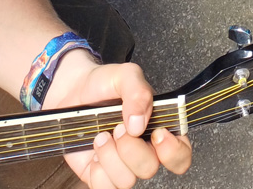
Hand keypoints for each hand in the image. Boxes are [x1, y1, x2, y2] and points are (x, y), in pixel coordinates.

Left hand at [47, 54, 191, 186]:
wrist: (72, 90)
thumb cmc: (103, 83)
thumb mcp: (125, 74)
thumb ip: (138, 91)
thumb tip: (139, 123)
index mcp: (158, 128)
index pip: (180, 154)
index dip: (173, 152)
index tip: (158, 134)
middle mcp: (143, 150)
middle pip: (150, 169)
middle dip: (132, 149)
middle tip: (119, 128)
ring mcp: (121, 165)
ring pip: (126, 181)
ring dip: (110, 156)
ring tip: (102, 134)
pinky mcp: (99, 175)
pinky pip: (104, 187)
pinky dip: (97, 170)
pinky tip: (94, 150)